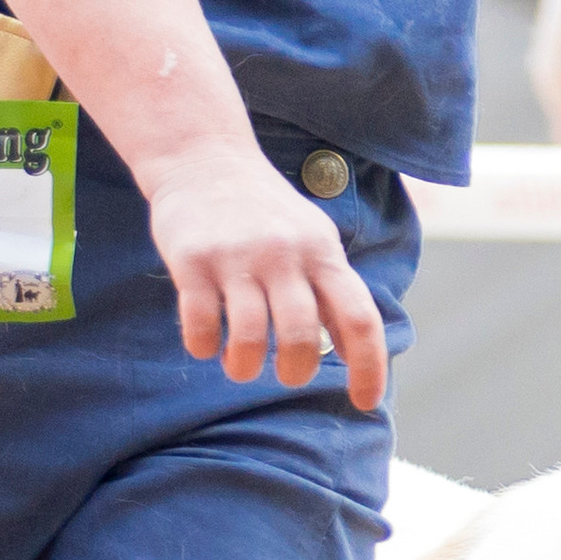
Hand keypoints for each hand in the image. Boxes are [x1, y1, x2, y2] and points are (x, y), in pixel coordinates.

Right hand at [145, 143, 390, 409]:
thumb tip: (353, 351)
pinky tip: (206, 342)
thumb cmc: (264, 211)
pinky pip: (200, 324)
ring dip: (244, 367)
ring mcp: (237, 256)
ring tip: (239, 366)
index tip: (365, 402)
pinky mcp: (192, 260)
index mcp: (322, 252)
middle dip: (294, 371)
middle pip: (301, 335)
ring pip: (249, 337)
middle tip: (283, 373)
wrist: (204, 156)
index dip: (368, 366)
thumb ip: (331, 289)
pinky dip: (204, 347)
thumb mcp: (312, 238)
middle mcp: (284, 254)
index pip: (359, 317)